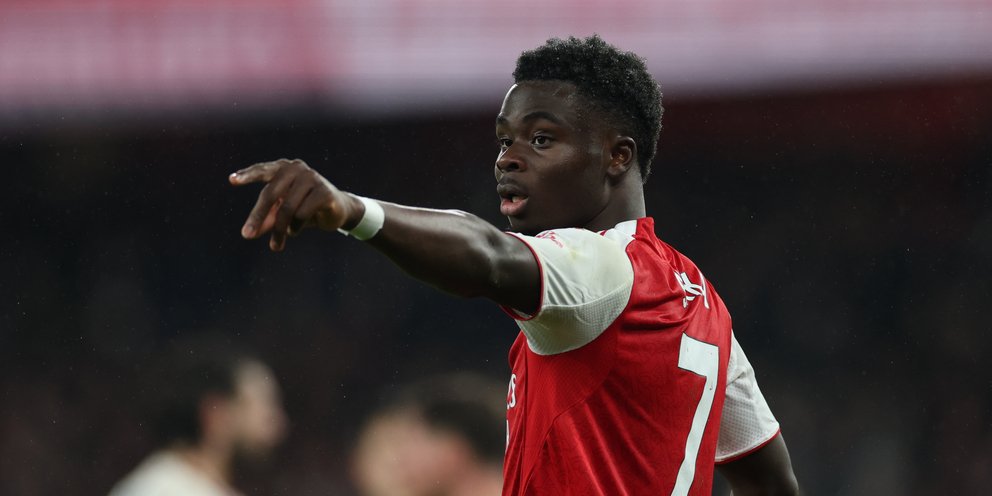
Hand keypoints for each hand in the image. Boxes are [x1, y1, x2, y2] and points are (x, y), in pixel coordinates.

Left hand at [229, 159, 358, 250]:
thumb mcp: (282, 212)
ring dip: (279, 230)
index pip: (263, 170)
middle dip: (258, 216)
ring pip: (287, 208)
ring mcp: (312, 178)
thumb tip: (249, 233)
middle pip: (271, 193)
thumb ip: (266, 219)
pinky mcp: (325, 192)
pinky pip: (303, 213)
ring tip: (276, 244)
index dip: (248, 175)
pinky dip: (296, 227)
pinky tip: (296, 230)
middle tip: (247, 236)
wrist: (338, 209)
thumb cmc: (305, 207)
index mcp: (284, 169)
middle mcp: (297, 169)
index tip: (232, 180)